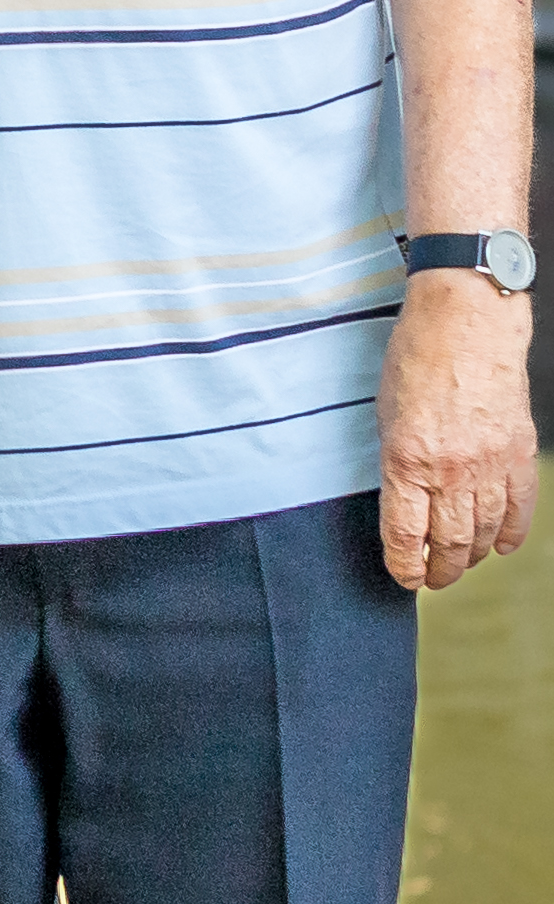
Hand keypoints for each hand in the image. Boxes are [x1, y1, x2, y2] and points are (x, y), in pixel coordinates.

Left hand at [376, 270, 536, 591]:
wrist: (467, 324)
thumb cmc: (415, 361)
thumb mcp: (385, 414)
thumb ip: (396, 462)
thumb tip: (402, 503)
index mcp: (407, 459)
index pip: (405, 534)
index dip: (405, 565)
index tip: (404, 577)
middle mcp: (451, 469)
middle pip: (449, 542)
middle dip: (440, 570)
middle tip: (433, 579)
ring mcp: (490, 464)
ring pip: (484, 532)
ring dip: (471, 556)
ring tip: (460, 564)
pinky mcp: (519, 454)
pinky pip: (518, 509)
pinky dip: (509, 533)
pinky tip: (499, 544)